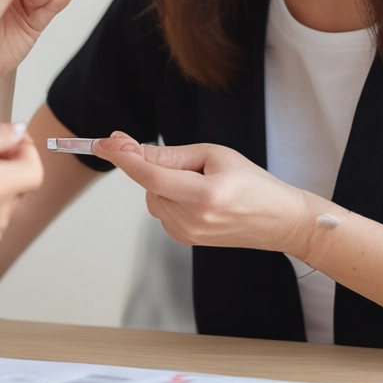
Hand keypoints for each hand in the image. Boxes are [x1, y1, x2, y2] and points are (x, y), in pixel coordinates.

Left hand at [93, 134, 314, 255]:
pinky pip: (161, 209)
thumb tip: (133, 150)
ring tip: (203, 182)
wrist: (279, 220)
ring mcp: (187, 235)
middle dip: (155, 166)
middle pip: (149, 184)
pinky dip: (169, 196)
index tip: (103, 142)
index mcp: (203, 196)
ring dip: (164, 182)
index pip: (151, 177)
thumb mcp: (215, 155)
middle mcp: (191, 220)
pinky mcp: (185, 240)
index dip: (124, 157)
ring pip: (152, 197)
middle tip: (189, 161)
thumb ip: (171, 156)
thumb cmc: (252, 183)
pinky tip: (198, 196)